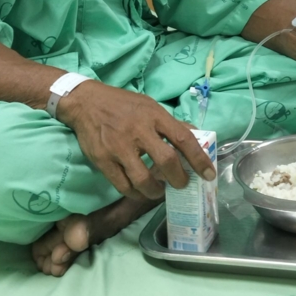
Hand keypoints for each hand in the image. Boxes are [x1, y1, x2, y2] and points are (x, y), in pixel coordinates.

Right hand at [57, 82, 215, 200]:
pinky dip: (135, 193)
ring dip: (155, 191)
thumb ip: (170, 123)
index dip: (199, 159)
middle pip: (166, 161)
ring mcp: (120, 147)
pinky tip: (139, 192)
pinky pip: (122, 185)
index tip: (209, 174)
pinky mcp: (103, 160)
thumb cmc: (122, 104)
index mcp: (154, 116)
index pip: (183, 139)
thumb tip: (195, 136)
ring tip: (159, 192)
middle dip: (178, 179)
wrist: (86, 102)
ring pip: (143, 179)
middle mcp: (139, 131)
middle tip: (182, 185)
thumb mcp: (150, 105)